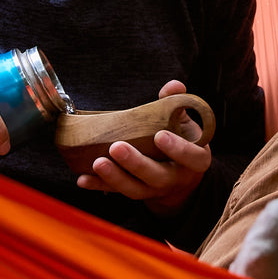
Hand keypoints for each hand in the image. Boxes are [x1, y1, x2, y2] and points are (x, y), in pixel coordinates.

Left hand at [75, 79, 210, 214]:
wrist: (180, 175)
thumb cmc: (183, 141)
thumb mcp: (186, 123)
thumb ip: (179, 103)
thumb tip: (174, 86)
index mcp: (194, 160)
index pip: (191, 157)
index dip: (178, 149)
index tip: (160, 136)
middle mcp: (174, 178)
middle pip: (156, 176)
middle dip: (136, 164)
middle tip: (117, 147)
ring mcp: (154, 190)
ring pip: (135, 189)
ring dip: (114, 177)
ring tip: (97, 163)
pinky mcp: (135, 192)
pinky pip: (116, 192)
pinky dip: (98, 185)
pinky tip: (83, 179)